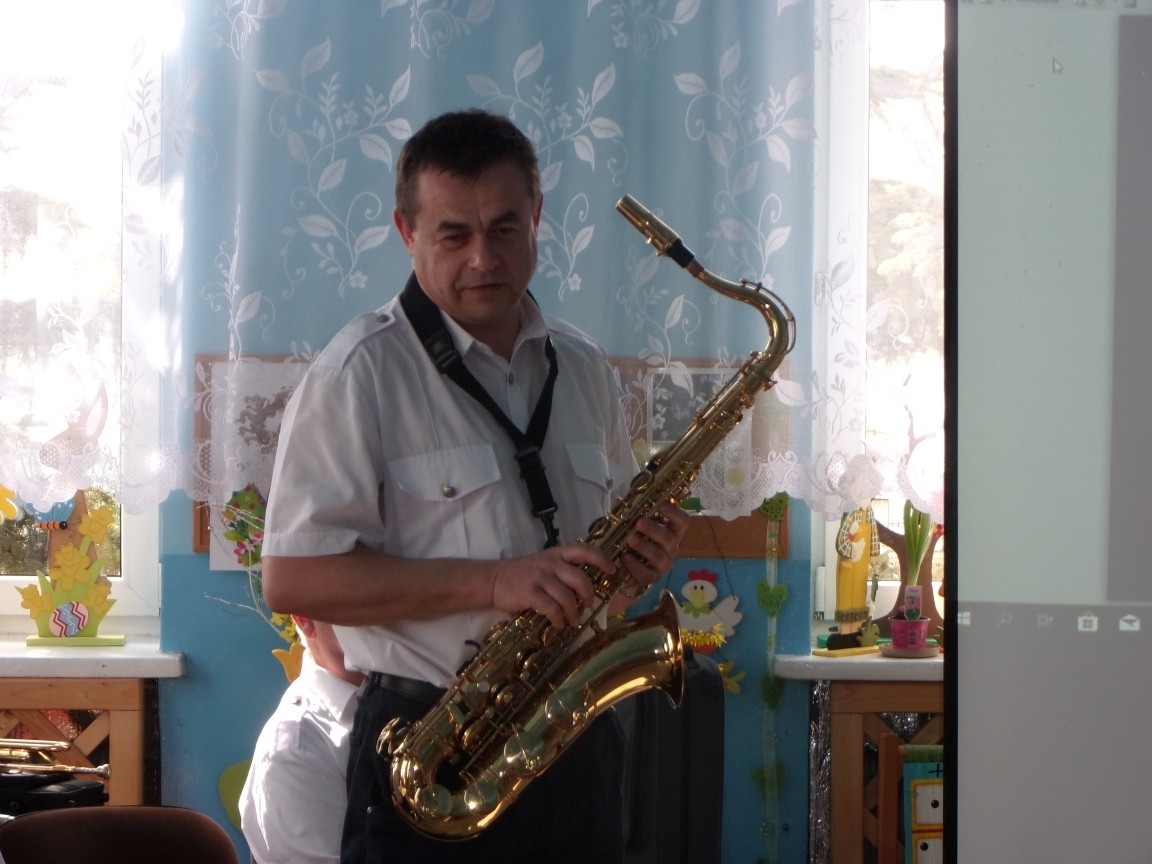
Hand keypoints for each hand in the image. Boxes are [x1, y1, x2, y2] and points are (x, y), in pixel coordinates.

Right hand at [489, 543, 612, 629]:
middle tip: (589, 605)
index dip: (601, 560)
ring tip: (573, 621)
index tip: (613, 570)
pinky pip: (552, 609)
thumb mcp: (544, 564)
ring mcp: (540, 578)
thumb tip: (587, 587)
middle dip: (589, 595)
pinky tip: (559, 624)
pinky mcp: (530, 593)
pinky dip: (559, 619)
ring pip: (567, 597)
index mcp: (557, 554)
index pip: (584, 551)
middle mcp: (550, 563)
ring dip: (574, 613)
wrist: (493, 579)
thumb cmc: (522, 574)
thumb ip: (563, 570)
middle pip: (580, 579)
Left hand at [617, 502, 690, 593]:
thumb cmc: (634, 538)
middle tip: (639, 522)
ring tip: (630, 539)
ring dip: (644, 546)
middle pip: (669, 539)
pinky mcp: (652, 578)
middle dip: (654, 530)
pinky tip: (624, 558)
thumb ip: (638, 512)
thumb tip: (632, 497)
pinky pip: (647, 574)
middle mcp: (671, 547)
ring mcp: (663, 564)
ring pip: (658, 556)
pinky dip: (635, 566)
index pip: (682, 521)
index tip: (660, 505)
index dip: (673, 513)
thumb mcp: (636, 523)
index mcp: (672, 531)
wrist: (626, 567)